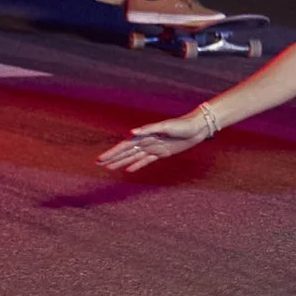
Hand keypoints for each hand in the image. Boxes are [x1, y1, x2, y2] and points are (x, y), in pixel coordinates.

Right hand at [98, 109, 214, 172]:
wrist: (196, 128)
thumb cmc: (182, 125)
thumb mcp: (166, 126)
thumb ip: (148, 129)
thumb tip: (132, 133)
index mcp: (145, 135)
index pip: (125, 146)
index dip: (112, 153)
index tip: (101, 159)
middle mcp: (147, 141)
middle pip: (126, 152)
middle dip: (112, 158)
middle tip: (99, 164)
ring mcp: (153, 147)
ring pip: (133, 157)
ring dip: (121, 162)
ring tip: (109, 168)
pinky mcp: (161, 153)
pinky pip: (145, 161)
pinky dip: (136, 165)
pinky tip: (128, 170)